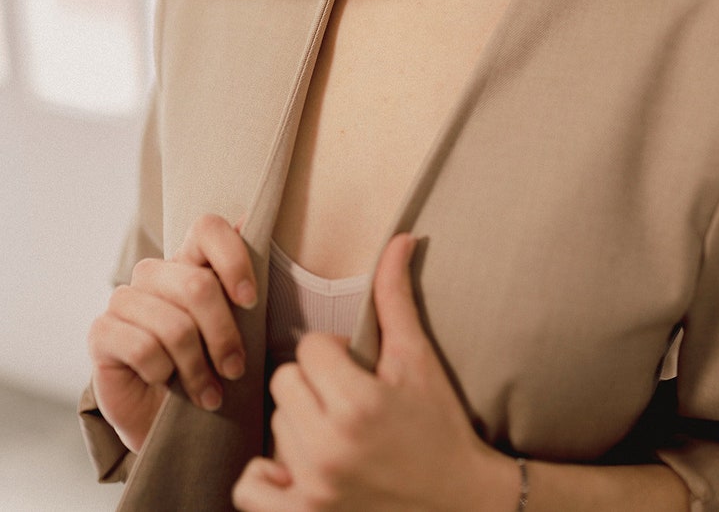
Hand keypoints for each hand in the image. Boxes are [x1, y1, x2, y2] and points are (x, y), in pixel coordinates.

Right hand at [88, 213, 256, 452]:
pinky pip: (143, 348)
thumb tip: (247, 221)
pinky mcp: (101, 331)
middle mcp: (154, 273)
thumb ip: (238, 281)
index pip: (208, 228)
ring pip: (175, 325)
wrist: (168, 421)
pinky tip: (167, 385)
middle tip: (235, 369)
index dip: (233, 259)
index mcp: (188, 260)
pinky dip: (164, 373)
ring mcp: (124, 299)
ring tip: (209, 392)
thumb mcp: (235, 326)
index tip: (250, 301)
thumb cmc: (207, 367)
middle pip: (197, 285)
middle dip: (224, 334)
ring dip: (197, 367)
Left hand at [232, 233, 517, 511]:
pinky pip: (251, 488)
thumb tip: (400, 237)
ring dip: (298, 425)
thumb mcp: (417, 359)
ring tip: (335, 432)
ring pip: (274, 427)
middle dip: (313, 384)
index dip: (336, 352)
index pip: (311, 348)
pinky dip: (267, 475)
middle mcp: (330, 449)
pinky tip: (297, 464)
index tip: (359, 369)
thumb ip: (397, 296)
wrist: (462, 501)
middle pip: (284, 383)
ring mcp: (315, 490)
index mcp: (358, 404)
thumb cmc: (440, 425)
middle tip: (345, 398)